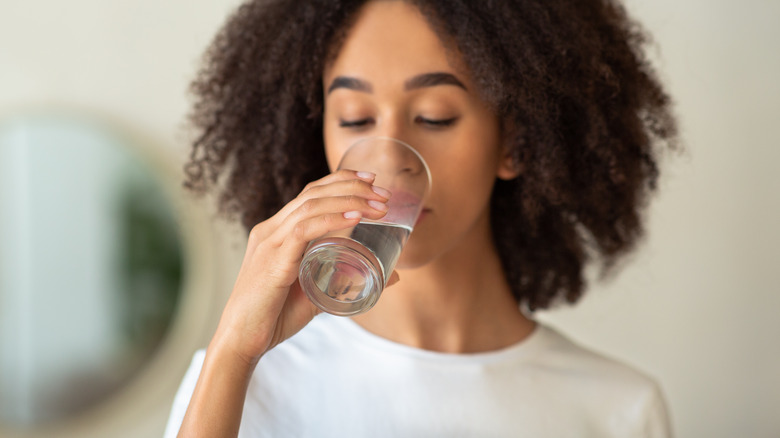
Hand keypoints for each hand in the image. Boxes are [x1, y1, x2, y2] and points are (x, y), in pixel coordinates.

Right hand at [209, 169, 395, 365]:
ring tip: (379, 207)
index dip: (341, 181)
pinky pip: (304, 230)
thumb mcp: (317, 294)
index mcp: (276, 233)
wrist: (241, 341)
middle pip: (313, 193)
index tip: (371, 180)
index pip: (309, 194)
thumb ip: (347, 282)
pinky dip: (331, 220)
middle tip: (384, 192)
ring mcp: (269, 243)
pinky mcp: (273, 261)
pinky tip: (354, 218)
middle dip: (352, 186)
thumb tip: (392, 276)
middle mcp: (270, 231)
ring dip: (350, 201)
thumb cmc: (274, 318)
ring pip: (311, 206)